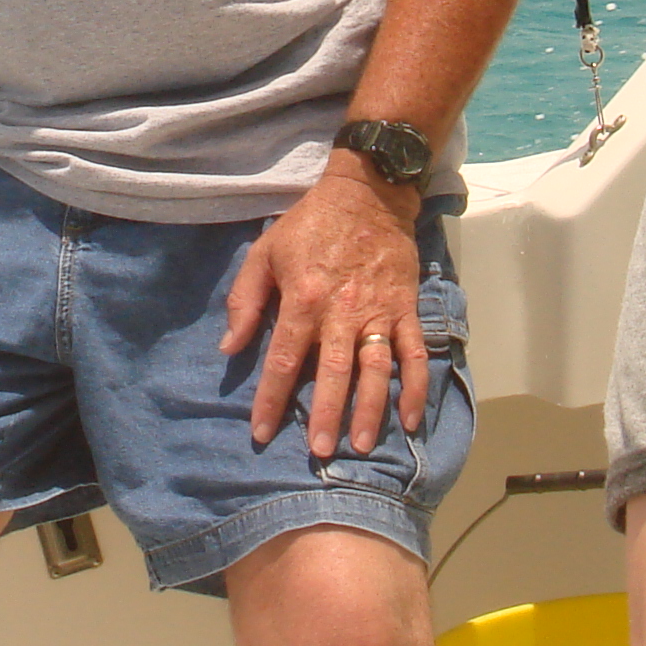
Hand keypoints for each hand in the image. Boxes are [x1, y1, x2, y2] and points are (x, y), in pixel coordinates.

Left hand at [219, 163, 427, 458]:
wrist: (368, 193)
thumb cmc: (310, 225)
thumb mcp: (265, 253)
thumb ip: (246, 301)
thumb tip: (229, 347)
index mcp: (304, 299)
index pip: (285, 359)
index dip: (272, 399)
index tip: (262, 431)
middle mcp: (342, 311)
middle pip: (334, 373)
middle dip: (326, 415)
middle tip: (320, 452)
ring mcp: (379, 312)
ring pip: (377, 369)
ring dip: (370, 410)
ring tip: (360, 445)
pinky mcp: (406, 309)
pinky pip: (414, 354)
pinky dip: (415, 388)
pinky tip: (410, 420)